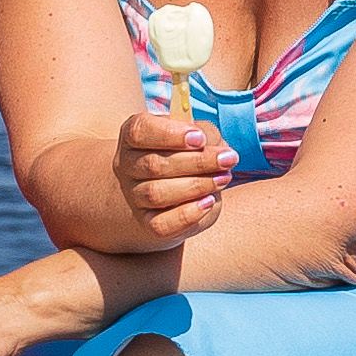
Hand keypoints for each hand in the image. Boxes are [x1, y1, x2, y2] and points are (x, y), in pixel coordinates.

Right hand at [105, 102, 233, 251]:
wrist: (179, 192)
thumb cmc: (191, 154)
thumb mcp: (199, 136)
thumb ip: (206, 134)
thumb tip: (213, 146)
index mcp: (134, 136)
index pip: (139, 131)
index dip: (170, 134)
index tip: (199, 138)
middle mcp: (127, 166)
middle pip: (154, 164)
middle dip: (197, 161)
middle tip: (228, 159)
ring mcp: (134, 196)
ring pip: (157, 193)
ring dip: (196, 186)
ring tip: (223, 179)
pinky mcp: (147, 222)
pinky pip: (162, 224)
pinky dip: (188, 214)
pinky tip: (208, 202)